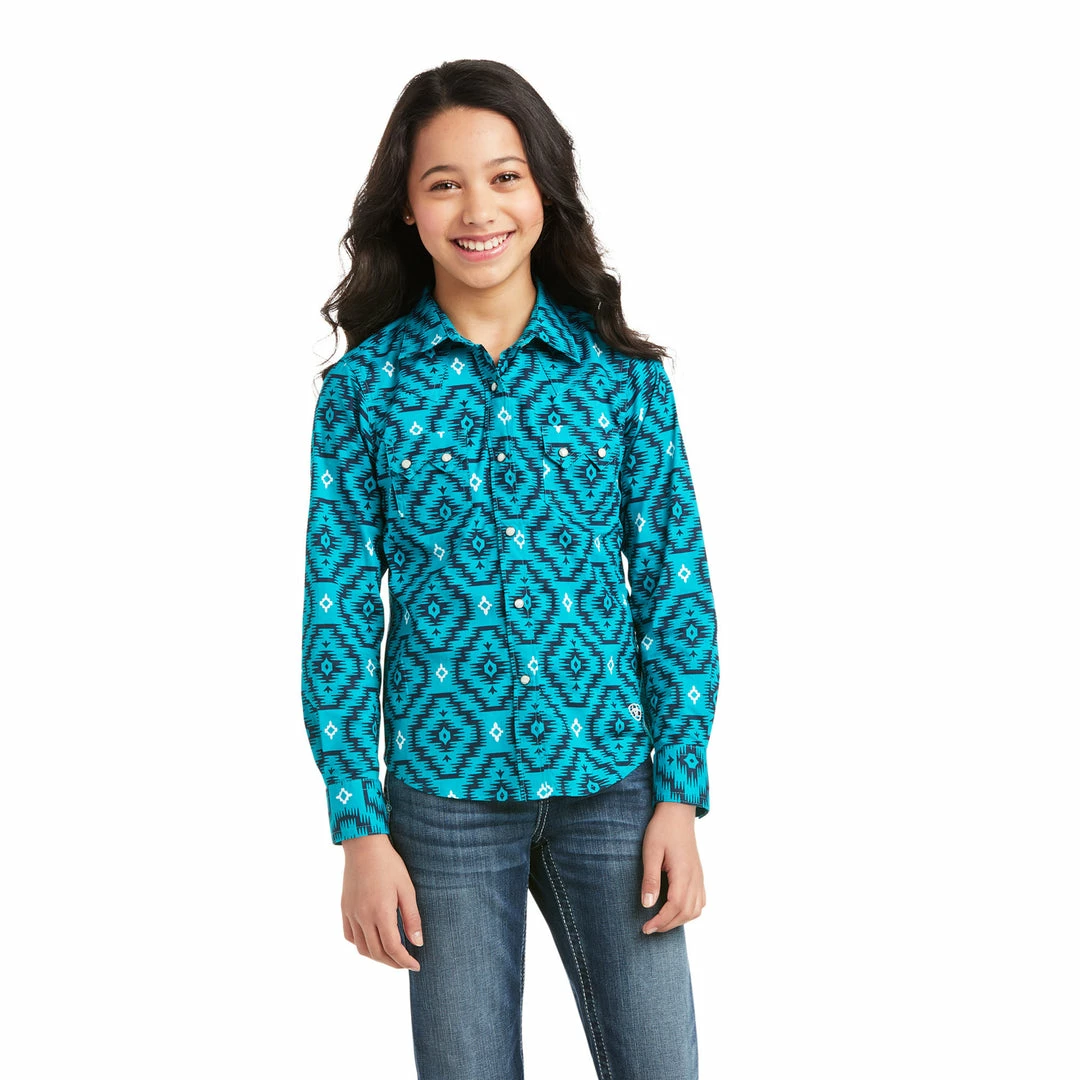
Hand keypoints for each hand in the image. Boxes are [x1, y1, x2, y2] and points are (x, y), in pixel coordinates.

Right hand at [340, 834, 422, 970]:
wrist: (364, 846)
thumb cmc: (389, 864)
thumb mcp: (406, 889)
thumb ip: (412, 917)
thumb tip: (418, 943)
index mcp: (380, 913)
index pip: (392, 948)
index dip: (405, 961)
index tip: (416, 965)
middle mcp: (363, 917)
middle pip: (377, 953)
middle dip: (393, 963)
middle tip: (406, 963)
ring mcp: (351, 914)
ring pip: (362, 948)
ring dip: (377, 957)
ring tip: (391, 955)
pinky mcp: (344, 909)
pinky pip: (350, 936)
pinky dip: (361, 945)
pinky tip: (372, 940)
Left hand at [640, 802, 705, 933]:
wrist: (678, 813)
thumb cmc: (662, 829)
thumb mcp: (651, 852)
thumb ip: (650, 878)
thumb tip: (647, 904)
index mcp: (683, 873)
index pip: (675, 906)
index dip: (661, 921)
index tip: (646, 928)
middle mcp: (695, 878)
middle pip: (686, 912)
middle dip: (668, 924)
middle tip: (649, 928)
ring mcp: (699, 877)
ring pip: (695, 910)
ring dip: (679, 920)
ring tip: (661, 922)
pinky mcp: (699, 875)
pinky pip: (700, 901)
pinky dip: (689, 912)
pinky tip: (677, 911)